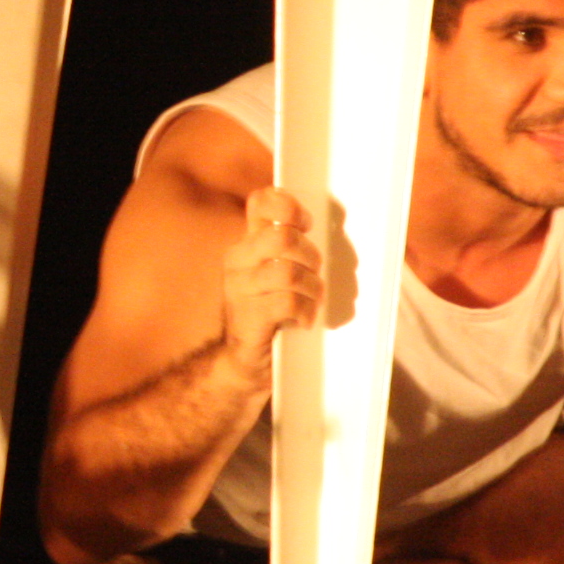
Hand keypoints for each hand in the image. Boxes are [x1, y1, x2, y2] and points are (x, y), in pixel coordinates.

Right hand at [219, 188, 322, 379]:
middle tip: (313, 273)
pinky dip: (305, 311)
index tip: (306, 225)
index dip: (289, 207)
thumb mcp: (272, 274)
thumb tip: (325, 230)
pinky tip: (304, 319)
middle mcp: (238, 261)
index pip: (260, 203)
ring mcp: (240, 289)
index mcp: (246, 244)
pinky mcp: (249, 316)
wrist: (243, 360)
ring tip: (312, 301)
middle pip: (282, 238)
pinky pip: (288, 302)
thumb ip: (288, 249)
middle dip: (310, 256)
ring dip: (311, 288)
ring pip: (288, 272)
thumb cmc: (267, 312)